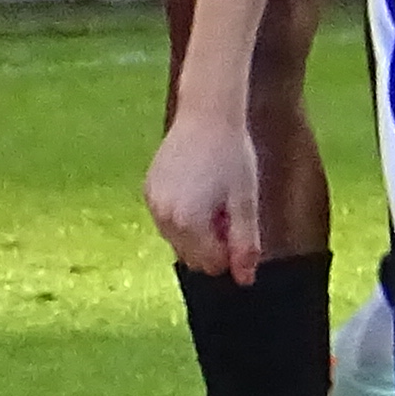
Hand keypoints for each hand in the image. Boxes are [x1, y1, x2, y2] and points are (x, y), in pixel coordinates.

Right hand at [146, 108, 267, 278]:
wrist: (206, 114)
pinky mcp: (148, 190)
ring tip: (215, 197)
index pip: (212, 265)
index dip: (232, 251)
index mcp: (189, 223)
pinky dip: (184, 217)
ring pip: (179, 240)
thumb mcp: (246, 202)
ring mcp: (152, 204)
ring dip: (199, 231)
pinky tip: (200, 189)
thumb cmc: (233, 157)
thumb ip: (246, 244)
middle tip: (228, 209)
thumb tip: (245, 281)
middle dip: (214, 243)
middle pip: (193, 257)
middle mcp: (163, 218)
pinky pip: (168, 220)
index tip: (240, 224)